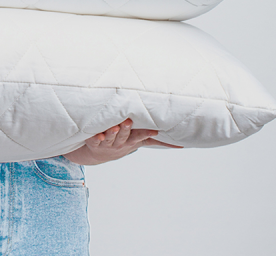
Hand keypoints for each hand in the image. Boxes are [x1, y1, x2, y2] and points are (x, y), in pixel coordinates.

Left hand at [63, 118, 181, 164]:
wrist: (99, 154)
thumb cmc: (123, 142)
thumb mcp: (139, 141)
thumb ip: (157, 140)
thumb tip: (182, 144)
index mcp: (131, 140)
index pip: (140, 137)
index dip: (147, 134)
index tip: (154, 130)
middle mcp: (120, 142)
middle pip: (124, 136)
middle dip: (126, 130)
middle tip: (128, 122)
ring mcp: (107, 143)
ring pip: (110, 137)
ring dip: (112, 132)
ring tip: (114, 126)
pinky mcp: (94, 141)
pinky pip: (93, 139)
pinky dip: (95, 137)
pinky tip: (97, 134)